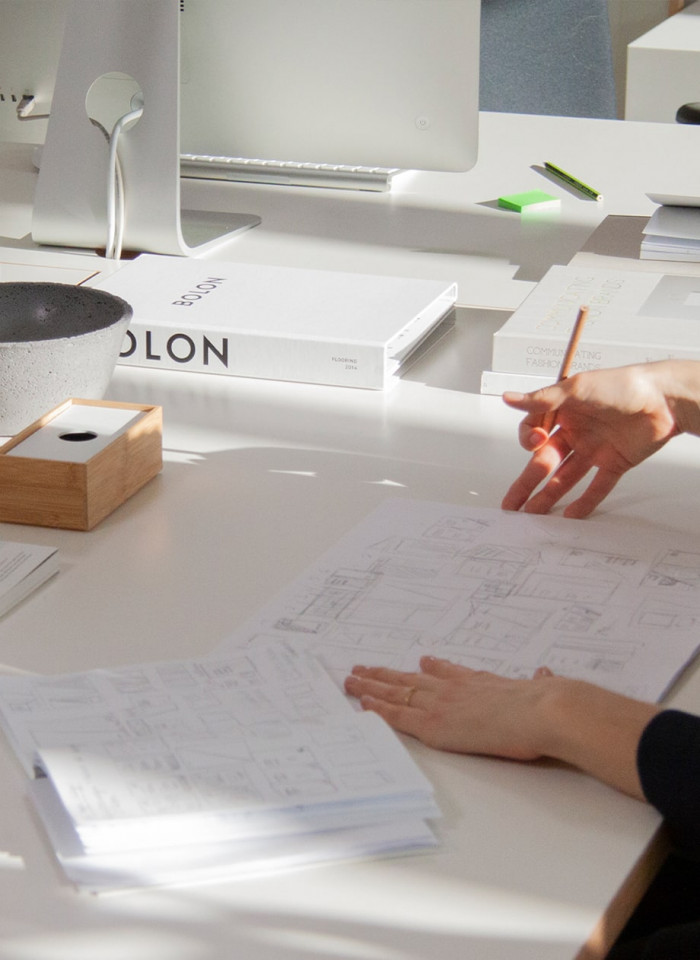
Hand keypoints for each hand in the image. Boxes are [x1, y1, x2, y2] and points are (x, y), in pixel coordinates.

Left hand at [345, 657, 554, 760]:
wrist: (543, 710)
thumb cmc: (548, 705)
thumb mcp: (542, 688)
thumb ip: (540, 683)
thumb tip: (547, 674)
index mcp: (482, 682)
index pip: (450, 673)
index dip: (433, 669)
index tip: (421, 663)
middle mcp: (456, 689)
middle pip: (413, 679)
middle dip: (388, 674)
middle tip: (367, 668)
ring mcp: (443, 704)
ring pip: (397, 691)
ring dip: (372, 684)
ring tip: (353, 678)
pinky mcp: (435, 725)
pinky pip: (398, 715)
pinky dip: (379, 707)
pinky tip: (363, 701)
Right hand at [500, 363, 679, 517]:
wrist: (664, 398)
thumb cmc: (624, 384)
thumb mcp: (577, 389)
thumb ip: (542, 399)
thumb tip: (510, 398)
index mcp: (564, 411)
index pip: (534, 431)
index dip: (529, 440)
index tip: (535, 442)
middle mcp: (577, 431)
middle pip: (545, 461)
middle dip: (526, 482)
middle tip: (512, 502)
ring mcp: (595, 448)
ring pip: (565, 477)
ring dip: (548, 495)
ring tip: (533, 513)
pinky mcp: (615, 462)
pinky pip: (597, 486)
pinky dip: (585, 501)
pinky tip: (571, 514)